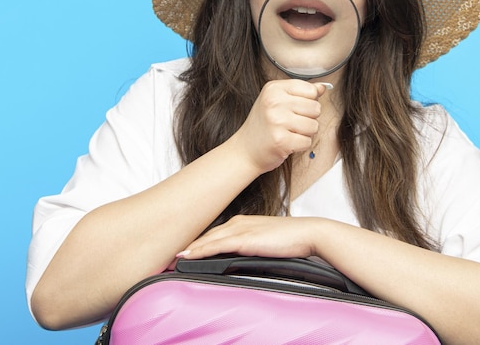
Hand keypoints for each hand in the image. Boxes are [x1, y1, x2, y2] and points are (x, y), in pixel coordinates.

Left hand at [176, 214, 319, 259]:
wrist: (308, 233)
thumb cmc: (292, 239)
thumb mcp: (267, 241)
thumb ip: (252, 246)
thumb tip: (241, 257)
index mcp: (243, 222)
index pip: (215, 233)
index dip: (198, 242)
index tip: (184, 250)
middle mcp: (239, 222)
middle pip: (207, 234)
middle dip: (189, 244)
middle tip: (171, 253)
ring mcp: (241, 229)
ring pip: (208, 239)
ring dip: (190, 248)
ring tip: (173, 257)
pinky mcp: (244, 238)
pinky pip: (216, 245)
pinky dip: (200, 250)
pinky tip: (189, 256)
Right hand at [231, 79, 326, 173]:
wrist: (245, 150)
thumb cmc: (263, 124)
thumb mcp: (277, 100)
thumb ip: (301, 92)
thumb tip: (322, 87)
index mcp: (274, 88)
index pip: (311, 90)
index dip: (309, 101)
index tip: (295, 108)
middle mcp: (274, 102)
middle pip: (315, 108)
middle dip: (309, 118)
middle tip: (292, 123)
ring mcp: (277, 121)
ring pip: (314, 126)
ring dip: (306, 133)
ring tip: (289, 132)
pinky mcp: (281, 140)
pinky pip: (308, 142)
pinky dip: (301, 145)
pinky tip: (288, 142)